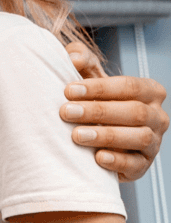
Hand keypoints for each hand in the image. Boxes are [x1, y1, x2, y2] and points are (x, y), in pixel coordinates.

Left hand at [63, 43, 167, 181]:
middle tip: (65, 112)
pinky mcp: (143, 166)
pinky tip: (97, 158)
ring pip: (139, 137)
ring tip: (76, 135)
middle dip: (98, 111)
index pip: (129, 86)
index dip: (99, 88)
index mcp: (149, 91)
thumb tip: (73, 56)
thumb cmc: (94, 105)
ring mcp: (153, 142)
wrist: (96, 142)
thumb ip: (83, 63)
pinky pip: (135, 164)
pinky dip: (117, 161)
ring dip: (107, 135)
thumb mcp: (90, 82)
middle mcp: (157, 116)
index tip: (68, 90)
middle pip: (134, 111)